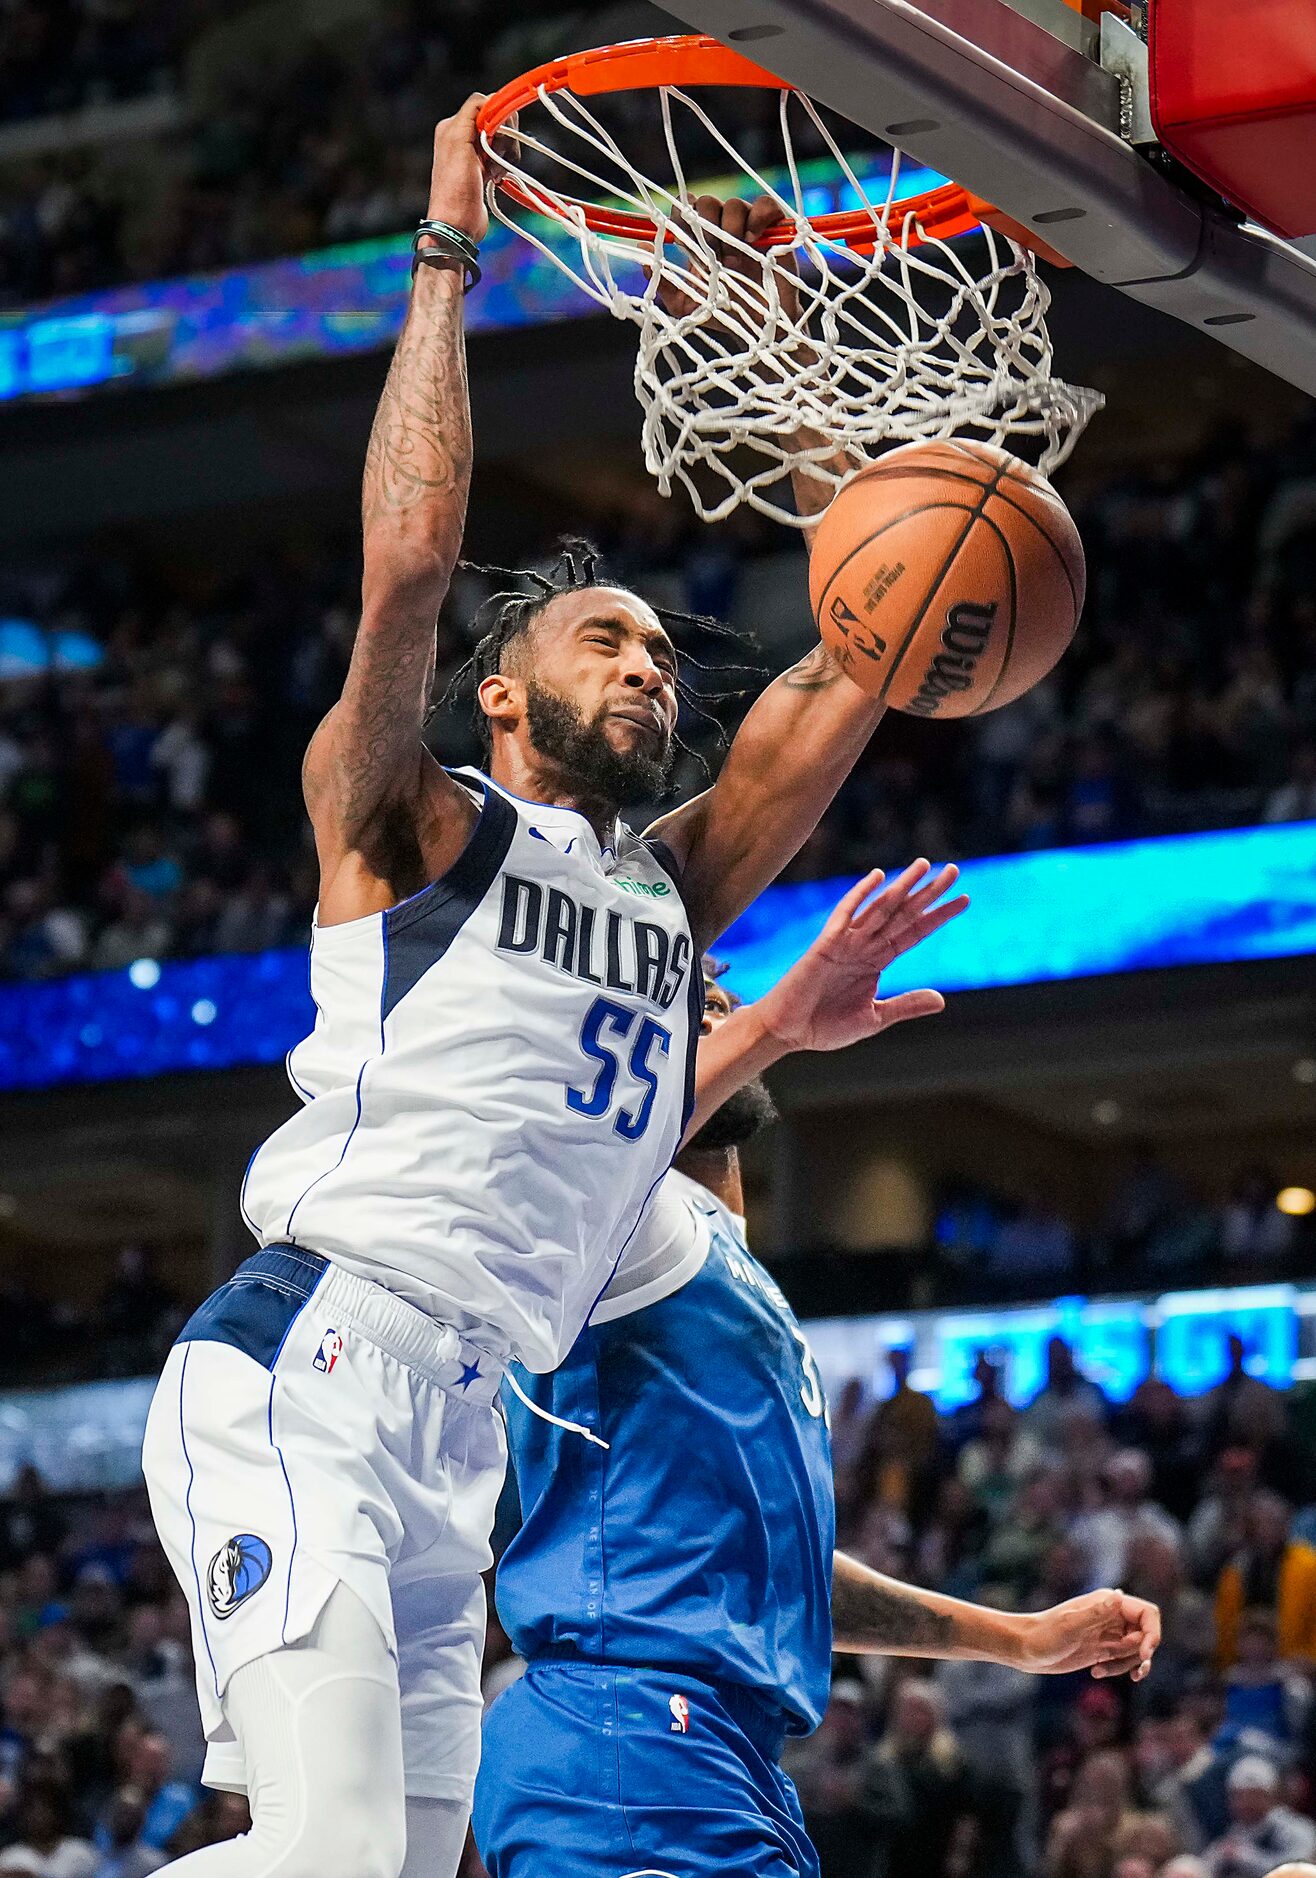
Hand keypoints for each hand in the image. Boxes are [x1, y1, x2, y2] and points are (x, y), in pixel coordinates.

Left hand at [426, 95, 490, 243]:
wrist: (457, 225)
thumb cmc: (456, 188)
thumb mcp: (459, 141)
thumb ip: (472, 112)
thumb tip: (491, 97)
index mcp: (452, 125)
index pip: (485, 103)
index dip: (498, 116)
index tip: (500, 135)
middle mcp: (461, 136)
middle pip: (496, 121)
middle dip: (504, 138)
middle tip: (497, 158)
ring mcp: (473, 153)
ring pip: (502, 139)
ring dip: (505, 155)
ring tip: (494, 173)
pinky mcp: (483, 168)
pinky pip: (502, 156)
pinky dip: (504, 165)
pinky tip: (495, 178)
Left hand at [659, 192, 801, 322]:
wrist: (759, 330)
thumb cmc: (723, 316)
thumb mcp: (685, 304)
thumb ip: (662, 280)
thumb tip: (640, 249)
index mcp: (700, 241)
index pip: (686, 209)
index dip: (680, 214)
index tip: (681, 237)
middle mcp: (722, 229)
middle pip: (707, 202)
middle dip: (704, 226)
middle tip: (711, 256)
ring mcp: (748, 227)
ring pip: (734, 204)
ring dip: (730, 229)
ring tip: (733, 260)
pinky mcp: (773, 230)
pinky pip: (766, 205)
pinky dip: (758, 216)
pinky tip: (752, 239)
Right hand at [755, 861, 967, 1052]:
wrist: (788, 1032)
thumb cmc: (824, 1026)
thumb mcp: (874, 1018)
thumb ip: (905, 1005)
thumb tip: (942, 999)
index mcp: (876, 962)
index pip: (914, 932)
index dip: (938, 916)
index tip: (964, 900)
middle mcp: (865, 947)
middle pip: (903, 914)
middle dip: (928, 893)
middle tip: (953, 870)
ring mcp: (846, 943)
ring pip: (880, 909)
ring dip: (903, 887)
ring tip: (925, 865)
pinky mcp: (826, 945)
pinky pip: (845, 915)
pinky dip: (860, 895)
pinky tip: (878, 876)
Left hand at [1018, 1589, 1161, 1680]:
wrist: (1025, 1649)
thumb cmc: (1044, 1636)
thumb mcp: (1070, 1626)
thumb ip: (1095, 1613)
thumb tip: (1119, 1595)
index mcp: (1107, 1603)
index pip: (1147, 1613)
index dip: (1152, 1634)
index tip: (1143, 1655)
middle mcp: (1111, 1615)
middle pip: (1146, 1633)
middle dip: (1142, 1654)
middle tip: (1132, 1672)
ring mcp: (1108, 1633)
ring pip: (1136, 1648)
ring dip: (1129, 1664)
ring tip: (1101, 1671)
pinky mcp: (1102, 1649)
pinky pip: (1124, 1659)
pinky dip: (1118, 1668)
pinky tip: (1096, 1673)